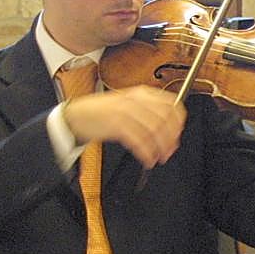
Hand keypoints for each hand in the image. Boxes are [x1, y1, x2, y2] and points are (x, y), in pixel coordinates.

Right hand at [63, 85, 185, 168]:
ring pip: (154, 131)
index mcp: (142, 93)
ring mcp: (126, 111)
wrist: (77, 116)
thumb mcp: (128, 104)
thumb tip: (169, 129)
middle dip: (170, 139)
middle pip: (165, 119)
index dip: (178, 122)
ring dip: (159, 148)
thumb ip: (148, 112)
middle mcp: (136, 100)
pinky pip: (138, 141)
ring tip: (159, 158)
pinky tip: (147, 160)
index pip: (171, 104)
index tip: (178, 134)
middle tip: (169, 151)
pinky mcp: (116, 124)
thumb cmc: (103, 113)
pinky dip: (146, 153)